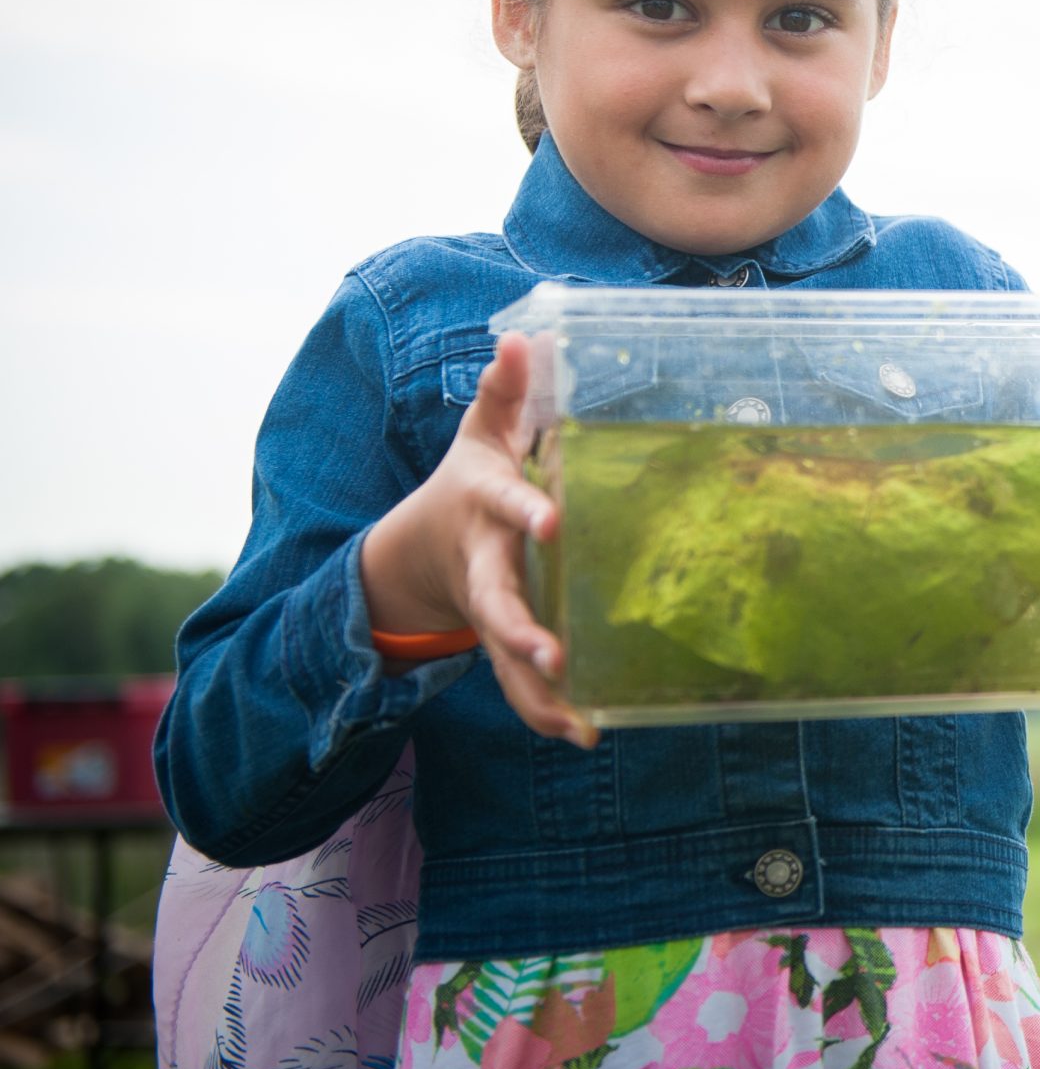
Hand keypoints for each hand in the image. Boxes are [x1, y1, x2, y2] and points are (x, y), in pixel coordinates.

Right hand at [361, 332, 593, 746]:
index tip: (556, 521)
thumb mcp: (481, 433)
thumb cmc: (471, 481)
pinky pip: (519, 686)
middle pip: (495, 600)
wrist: (421, 549)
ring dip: (537, 693)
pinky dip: (547, 712)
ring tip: (580, 722)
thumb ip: (504, 391)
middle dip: (518, 628)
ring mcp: (488, 609)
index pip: (505, 503)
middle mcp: (484, 563)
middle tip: (548, 654)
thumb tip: (521, 337)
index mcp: (485, 506)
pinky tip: (589, 731)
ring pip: (503, 658)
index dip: (528, 509)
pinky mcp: (500, 643)